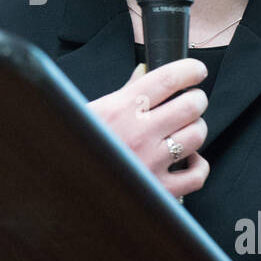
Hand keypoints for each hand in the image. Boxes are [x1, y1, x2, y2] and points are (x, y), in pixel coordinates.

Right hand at [86, 59, 210, 200]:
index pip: (167, 79)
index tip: (196, 71)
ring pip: (197, 135)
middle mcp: (139, 133)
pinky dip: (199, 165)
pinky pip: (196, 175)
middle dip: (196, 99)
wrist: (61, 186)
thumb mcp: (92, 112)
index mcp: (120, 108)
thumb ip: (124, 93)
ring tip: (186, 128)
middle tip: (192, 100)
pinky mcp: (160, 190)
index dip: (190, 70)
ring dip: (197, 127)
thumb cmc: (74, 147)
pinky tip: (189, 159)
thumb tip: (145, 72)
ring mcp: (151, 162)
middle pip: (190, 105)